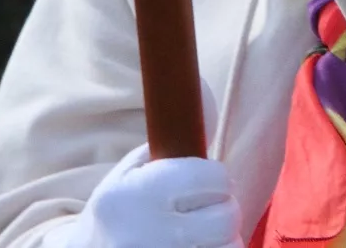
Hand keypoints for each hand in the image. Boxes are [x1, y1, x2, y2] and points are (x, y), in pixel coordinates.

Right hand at [47, 143, 242, 247]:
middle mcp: (146, 234)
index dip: (217, 178)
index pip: (211, 177)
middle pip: (226, 217)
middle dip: (224, 210)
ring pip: (229, 246)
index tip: (209, 182)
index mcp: (136, 196)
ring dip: (224, 239)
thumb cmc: (116, 213)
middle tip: (209, 209)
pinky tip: (200, 247)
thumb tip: (208, 110)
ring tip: (203, 233)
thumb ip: (166, 147)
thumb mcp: (128, 174)